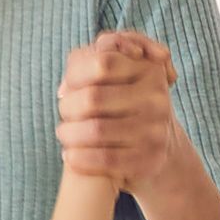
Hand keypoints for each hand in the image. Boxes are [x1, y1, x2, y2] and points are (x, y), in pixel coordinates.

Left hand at [52, 29, 205, 203]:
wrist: (152, 144)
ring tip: (64, 133)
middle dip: (68, 106)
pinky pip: (106, 158)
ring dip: (70, 134)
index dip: (76, 75)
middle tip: (63, 112)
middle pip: (94, 98)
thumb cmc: (122, 102)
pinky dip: (81, 158)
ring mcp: (156, 130)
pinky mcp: (151, 159)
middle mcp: (156, 99)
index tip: (68, 86)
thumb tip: (65, 88)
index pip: (103, 63)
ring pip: (97, 130)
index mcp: (149, 70)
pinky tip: (70, 155)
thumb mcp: (114, 73)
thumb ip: (89, 61)